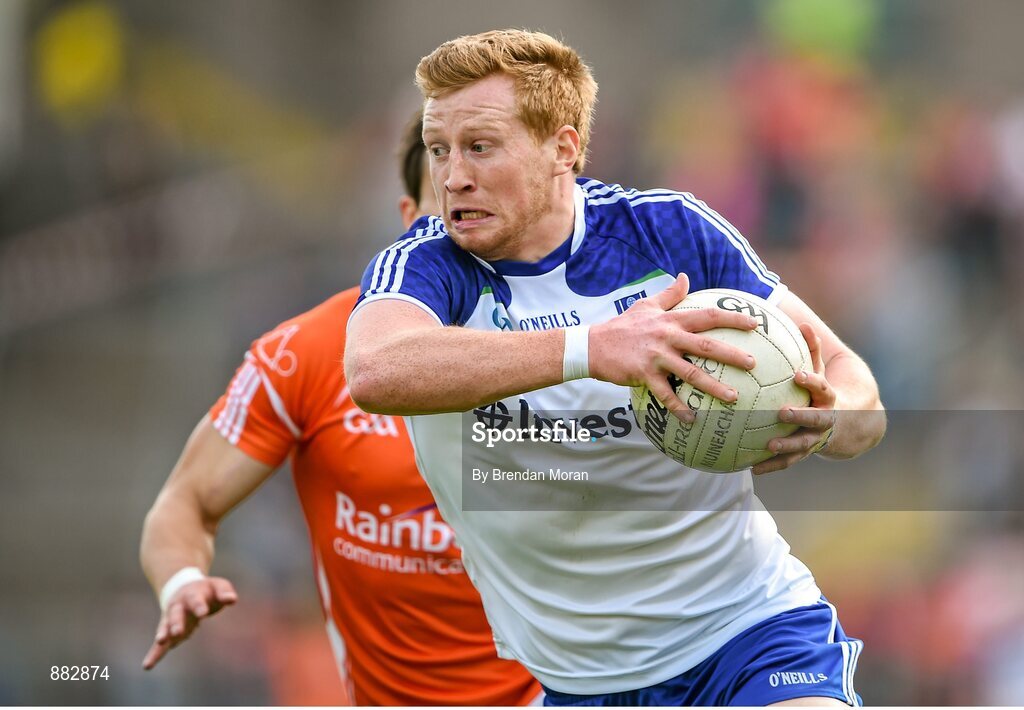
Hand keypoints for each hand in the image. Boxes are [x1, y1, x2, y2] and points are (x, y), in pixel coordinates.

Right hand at [142, 577, 237, 669]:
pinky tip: (147, 665)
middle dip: (176, 623)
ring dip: (162, 635)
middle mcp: (178, 606)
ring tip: (160, 643)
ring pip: (164, 628)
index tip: (203, 613)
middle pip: (176, 614)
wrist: (183, 587)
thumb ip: (224, 592)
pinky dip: (154, 654)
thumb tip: (232, 600)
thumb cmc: (206, 589)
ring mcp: (170, 619)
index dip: (199, 606)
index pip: (196, 600)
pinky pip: (159, 644)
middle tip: (177, 632)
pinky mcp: (168, 632)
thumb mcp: (218, 585)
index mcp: (192, 594)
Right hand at [589, 273, 757, 421]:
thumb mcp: (645, 305)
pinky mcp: (644, 375)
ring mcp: (656, 357)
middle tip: (753, 364)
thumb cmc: (622, 326)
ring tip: (734, 398)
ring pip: (691, 373)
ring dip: (714, 387)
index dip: (732, 319)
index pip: (707, 316)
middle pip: (706, 345)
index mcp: (670, 321)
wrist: (593, 345)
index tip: (755, 324)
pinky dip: (679, 408)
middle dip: (732, 355)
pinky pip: (665, 394)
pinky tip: (692, 419)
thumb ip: (669, 294)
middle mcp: (667, 337)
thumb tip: (684, 276)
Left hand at [752, 323, 835, 474]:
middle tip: (783, 413)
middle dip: (801, 416)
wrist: (852, 426)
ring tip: (768, 445)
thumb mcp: (822, 371)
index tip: (799, 375)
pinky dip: (772, 465)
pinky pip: (789, 461)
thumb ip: (812, 350)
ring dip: (786, 446)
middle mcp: (826, 420)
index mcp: (829, 399)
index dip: (812, 381)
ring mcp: (817, 438)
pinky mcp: (807, 452)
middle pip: (816, 419)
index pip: (822, 388)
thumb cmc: (826, 392)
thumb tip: (802, 322)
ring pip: (803, 444)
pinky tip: (753, 468)